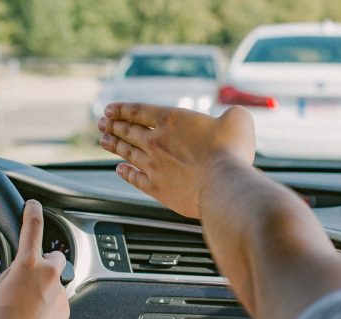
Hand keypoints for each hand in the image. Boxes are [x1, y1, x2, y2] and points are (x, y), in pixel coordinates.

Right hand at [0, 200, 68, 318]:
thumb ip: (7, 276)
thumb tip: (14, 275)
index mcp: (28, 265)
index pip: (32, 228)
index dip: (32, 212)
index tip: (33, 205)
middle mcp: (49, 273)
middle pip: (51, 255)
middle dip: (41, 262)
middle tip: (26, 277)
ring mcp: (59, 291)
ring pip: (53, 279)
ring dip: (42, 286)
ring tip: (25, 304)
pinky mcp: (66, 307)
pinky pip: (56, 297)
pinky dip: (47, 302)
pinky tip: (33, 315)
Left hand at [98, 103, 254, 217]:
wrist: (224, 184)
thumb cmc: (232, 151)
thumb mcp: (238, 120)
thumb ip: (232, 114)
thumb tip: (233, 117)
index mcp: (172, 120)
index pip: (139, 111)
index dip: (122, 108)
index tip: (110, 109)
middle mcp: (156, 141)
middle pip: (128, 130)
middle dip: (113, 125)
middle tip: (102, 123)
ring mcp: (154, 165)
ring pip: (127, 152)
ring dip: (114, 145)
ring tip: (104, 140)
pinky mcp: (156, 188)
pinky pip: (134, 178)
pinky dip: (125, 173)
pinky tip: (119, 170)